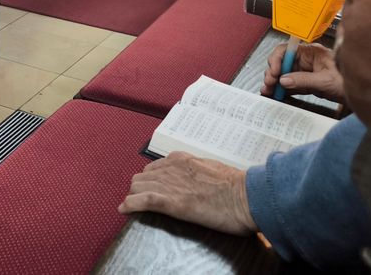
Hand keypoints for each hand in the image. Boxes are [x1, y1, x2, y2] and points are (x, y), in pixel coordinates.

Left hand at [118, 152, 256, 235]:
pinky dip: (130, 205)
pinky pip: (141, 200)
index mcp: (181, 160)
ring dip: (134, 197)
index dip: (150, 180)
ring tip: (134, 207)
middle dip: (139, 189)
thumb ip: (197, 172)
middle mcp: (171, 168)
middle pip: (142, 177)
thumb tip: (195, 181)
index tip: (151, 188)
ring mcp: (169, 184)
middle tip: (142, 201)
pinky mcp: (171, 202)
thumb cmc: (236, 187)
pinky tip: (124, 210)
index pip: (154, 167)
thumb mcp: (212, 170)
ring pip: (137, 187)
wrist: (246, 196)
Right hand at [261, 41, 343, 102]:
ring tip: (268, 91)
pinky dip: (283, 89)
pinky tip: (276, 94)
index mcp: (311, 52)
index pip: (287, 50)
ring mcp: (307, 71)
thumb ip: (303, 80)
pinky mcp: (308, 82)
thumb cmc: (349, 81)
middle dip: (273, 73)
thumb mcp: (325, 81)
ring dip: (275, 82)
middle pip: (283, 63)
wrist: (363, 94)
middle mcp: (307, 60)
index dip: (277, 60)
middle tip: (269, 84)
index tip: (274, 72)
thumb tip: (284, 80)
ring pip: (284, 74)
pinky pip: (291, 84)